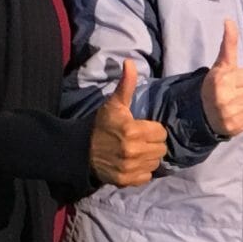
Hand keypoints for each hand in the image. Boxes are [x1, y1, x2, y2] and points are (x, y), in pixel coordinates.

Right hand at [89, 58, 167, 186]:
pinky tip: (133, 163)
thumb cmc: (101, 125)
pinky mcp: (127, 180)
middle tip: (140, 140)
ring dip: (149, 157)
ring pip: (155, 162)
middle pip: (161, 148)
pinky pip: (147, 176)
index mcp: (133, 131)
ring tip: (137, 151)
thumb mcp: (114, 104)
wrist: (81, 150)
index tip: (142, 128)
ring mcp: (130, 167)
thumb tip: (129, 61)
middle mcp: (134, 151)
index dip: (153, 129)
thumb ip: (126, 84)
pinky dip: (142, 170)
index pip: (161, 132)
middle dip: (153, 143)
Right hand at [202, 19, 242, 137]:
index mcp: (222, 81)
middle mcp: (226, 98)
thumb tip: (229, 20)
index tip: (232, 81)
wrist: (202, 114)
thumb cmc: (215, 85)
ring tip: (236, 102)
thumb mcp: (221, 64)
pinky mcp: (237, 127)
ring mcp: (231, 115)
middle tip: (234, 92)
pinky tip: (238, 112)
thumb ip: (228, 44)